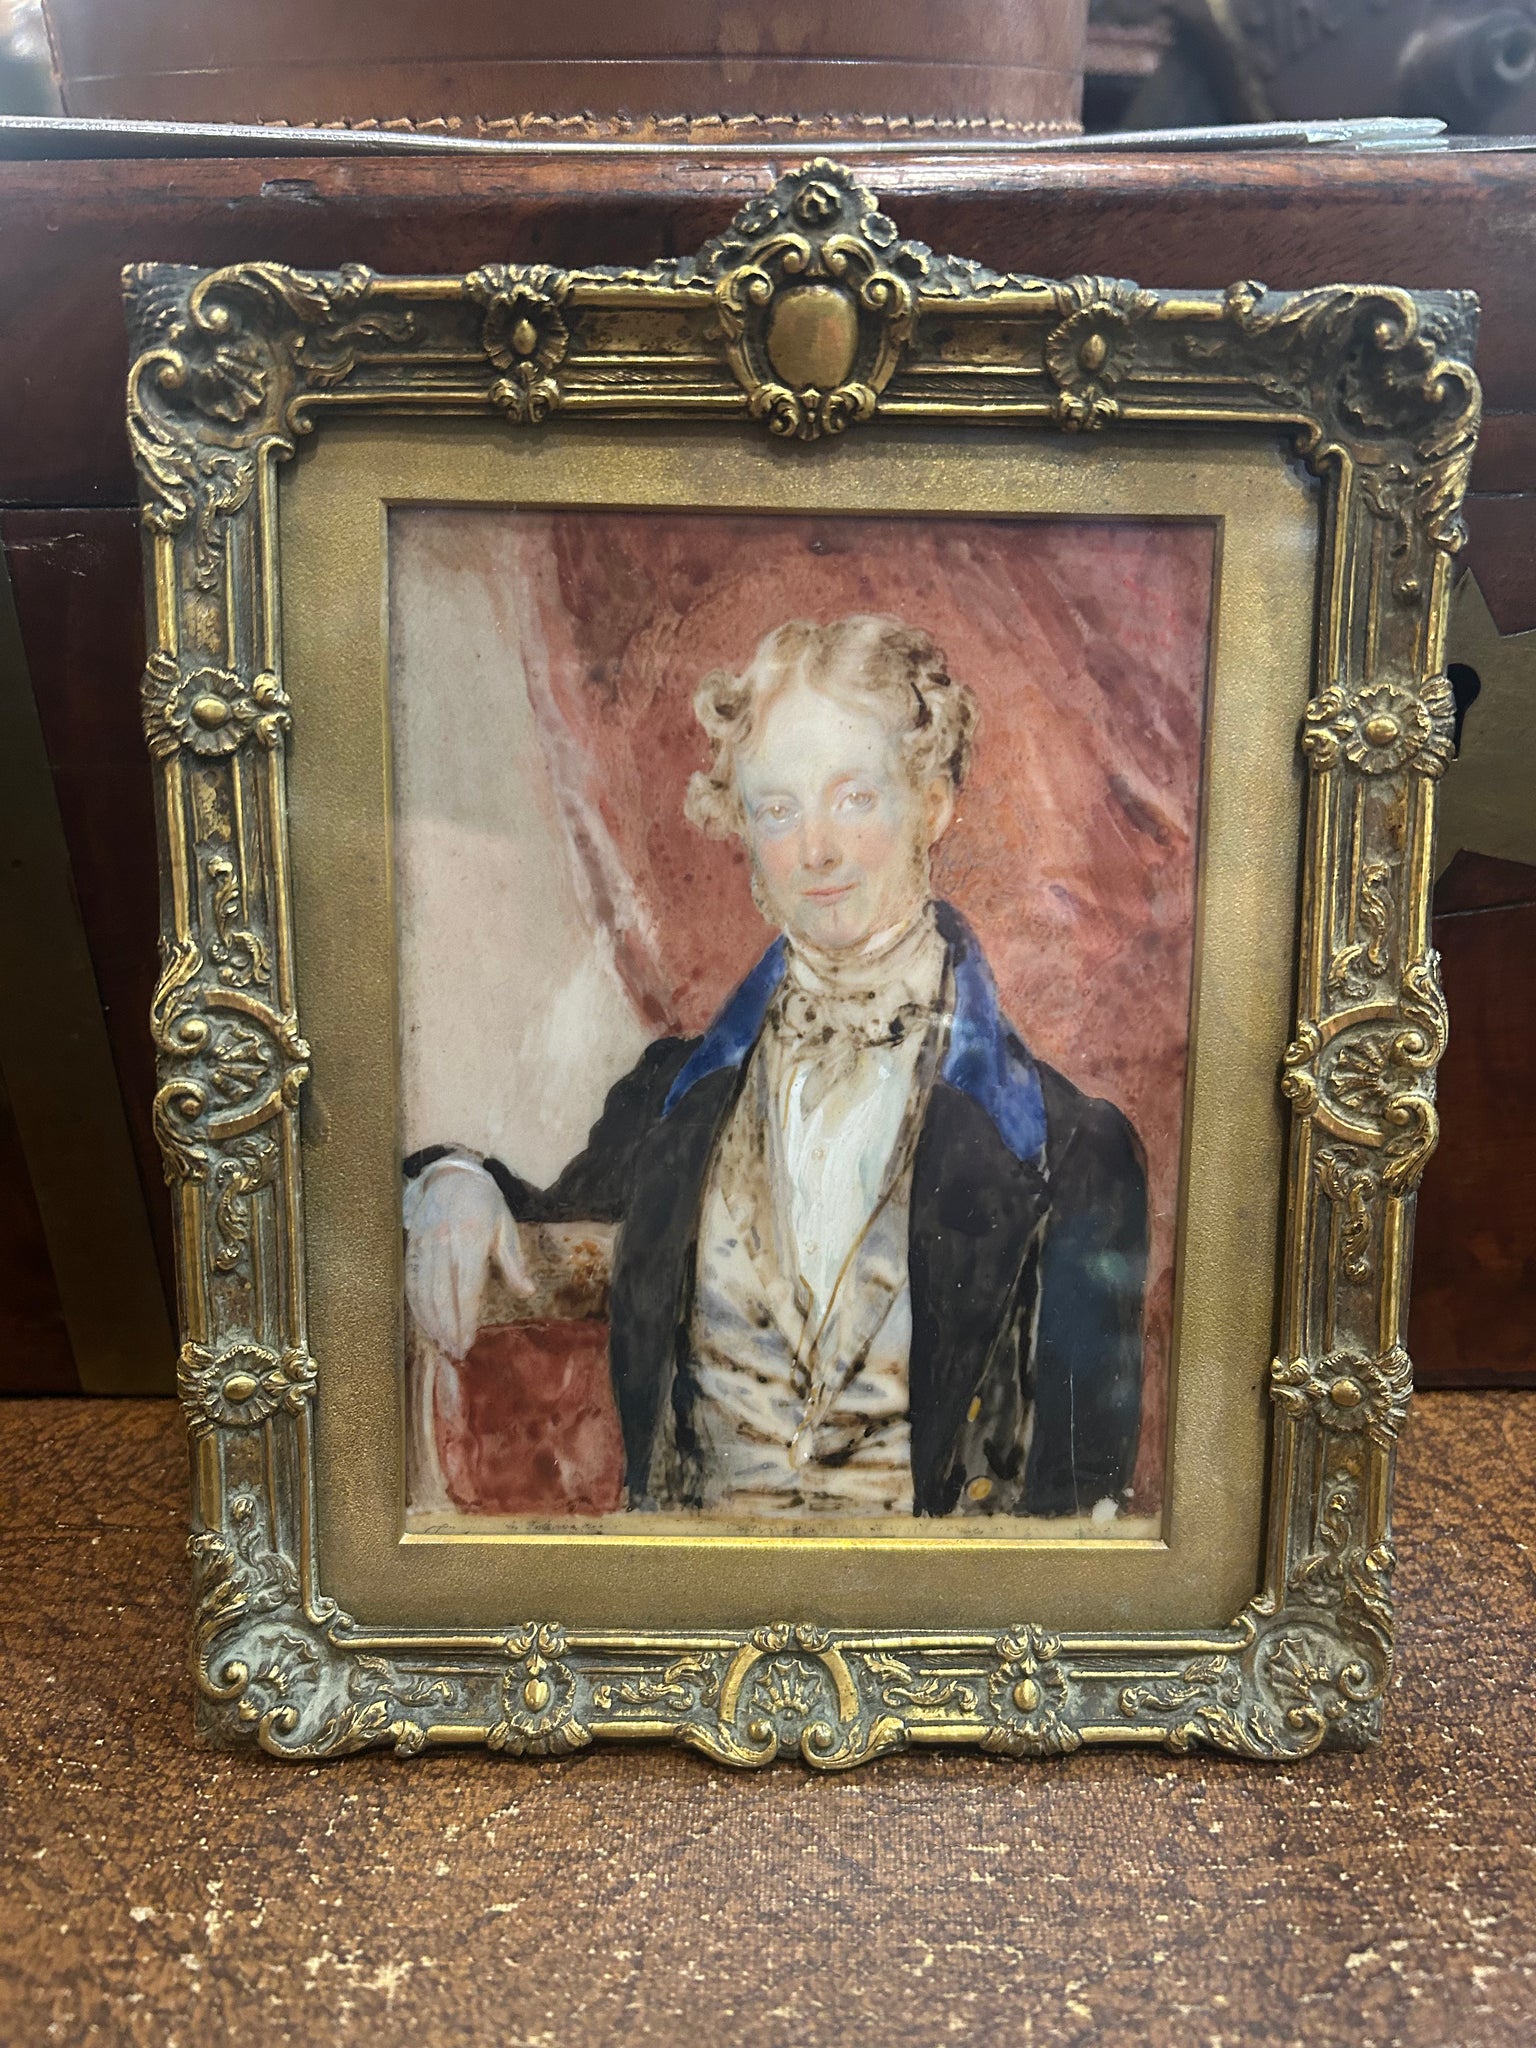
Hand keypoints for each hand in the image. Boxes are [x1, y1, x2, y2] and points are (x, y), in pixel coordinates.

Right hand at [403, 1159, 532, 1358]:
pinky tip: (424, 1322)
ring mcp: (424, 1245)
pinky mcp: (411, 1246)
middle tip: (454, 1352)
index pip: (465, 1287)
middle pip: (441, 1294)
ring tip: (441, 1343)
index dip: (465, 1318)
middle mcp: (444, 1243)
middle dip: (447, 1327)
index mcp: (471, 1238)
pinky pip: (410, 1280)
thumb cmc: (485, 1204)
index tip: (468, 1341)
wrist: (452, 1176)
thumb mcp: (505, 1228)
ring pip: (423, 1291)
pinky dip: (415, 1305)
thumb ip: (513, 1263)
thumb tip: (527, 1293)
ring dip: (430, 1321)